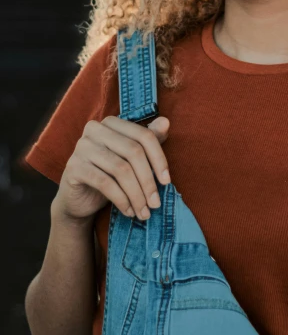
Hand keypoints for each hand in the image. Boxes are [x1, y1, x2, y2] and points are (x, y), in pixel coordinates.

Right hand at [51, 116, 170, 223]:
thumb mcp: (131, 159)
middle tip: (155, 203)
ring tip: (144, 212)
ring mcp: (82, 147)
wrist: (78, 199)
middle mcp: (95, 129)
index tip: (167, 182)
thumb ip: (148, 140)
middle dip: (148, 181)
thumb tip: (166, 122)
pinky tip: (128, 211)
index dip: (159, 158)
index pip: (144, 135)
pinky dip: (121, 199)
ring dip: (136, 195)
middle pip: (133, 152)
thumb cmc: (109, 175)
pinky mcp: (74, 167)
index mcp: (112, 123)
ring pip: (121, 169)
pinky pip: (105, 183)